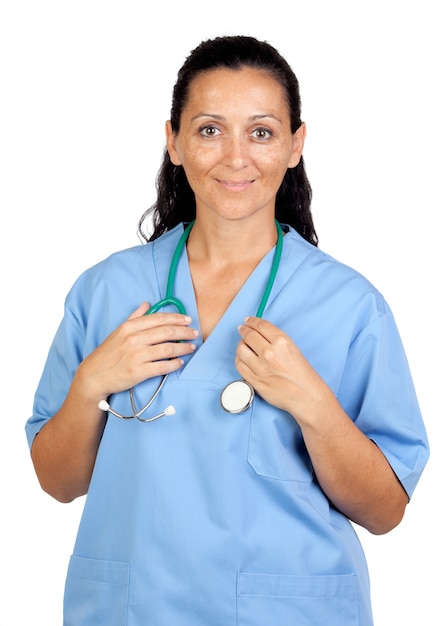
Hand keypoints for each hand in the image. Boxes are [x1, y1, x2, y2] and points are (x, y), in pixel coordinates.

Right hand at [78, 302, 198, 402]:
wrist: (93, 375)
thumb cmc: (108, 353)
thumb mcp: (118, 331)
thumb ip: (135, 317)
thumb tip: (146, 303)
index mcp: (130, 327)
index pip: (159, 319)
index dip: (177, 318)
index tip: (188, 320)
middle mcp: (134, 339)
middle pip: (167, 332)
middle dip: (185, 332)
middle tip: (194, 333)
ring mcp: (136, 356)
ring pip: (168, 349)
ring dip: (183, 348)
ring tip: (191, 347)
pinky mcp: (138, 372)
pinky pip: (162, 367)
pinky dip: (174, 364)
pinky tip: (180, 362)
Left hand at [235, 316, 329, 419]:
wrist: (306, 396)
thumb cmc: (303, 374)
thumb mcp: (293, 349)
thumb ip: (276, 340)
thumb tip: (259, 333)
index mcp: (282, 342)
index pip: (261, 326)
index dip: (252, 321)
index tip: (248, 320)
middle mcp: (270, 353)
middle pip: (249, 335)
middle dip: (244, 330)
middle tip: (242, 329)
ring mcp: (260, 367)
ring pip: (241, 349)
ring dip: (240, 345)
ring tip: (243, 344)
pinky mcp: (255, 380)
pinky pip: (240, 365)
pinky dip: (239, 359)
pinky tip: (242, 357)